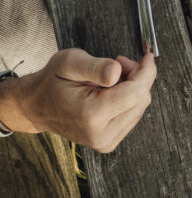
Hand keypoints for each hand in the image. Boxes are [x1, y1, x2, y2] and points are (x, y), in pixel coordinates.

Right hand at [0, 48, 155, 152]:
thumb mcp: (69, 63)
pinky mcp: (108, 142)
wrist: (37, 106)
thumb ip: (95, 67)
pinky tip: (111, 90)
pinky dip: (128, 98)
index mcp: (91, 115)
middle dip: (137, 76)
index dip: (146, 70)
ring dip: (132, 87)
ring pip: (139, 107)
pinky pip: (132, 115)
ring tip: (110, 77)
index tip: (147, 55)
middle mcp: (100, 134)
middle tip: (118, 63)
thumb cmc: (52, 82)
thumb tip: (116, 72)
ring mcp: (105, 141)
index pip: (136, 92)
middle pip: (141, 99)